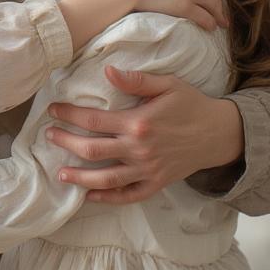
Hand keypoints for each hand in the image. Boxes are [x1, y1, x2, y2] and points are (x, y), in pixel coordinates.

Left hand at [46, 66, 243, 203]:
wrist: (220, 133)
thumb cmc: (191, 105)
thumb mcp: (167, 84)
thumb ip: (136, 80)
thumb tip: (107, 71)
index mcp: (138, 122)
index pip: (93, 120)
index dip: (69, 114)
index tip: (53, 110)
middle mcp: (139, 149)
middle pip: (92, 150)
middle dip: (66, 142)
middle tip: (48, 136)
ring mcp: (147, 170)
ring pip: (106, 179)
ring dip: (80, 177)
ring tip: (60, 173)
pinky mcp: (156, 184)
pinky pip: (128, 196)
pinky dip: (107, 199)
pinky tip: (89, 196)